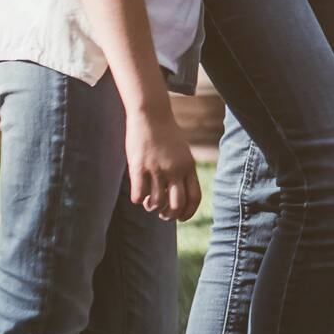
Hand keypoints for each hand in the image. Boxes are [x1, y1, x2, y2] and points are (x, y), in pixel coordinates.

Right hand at [126, 98, 200, 222]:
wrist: (151, 115)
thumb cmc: (166, 135)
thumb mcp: (182, 153)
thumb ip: (183, 172)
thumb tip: (179, 198)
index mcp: (188, 167)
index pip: (194, 198)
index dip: (188, 213)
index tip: (180, 218)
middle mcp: (175, 169)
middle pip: (176, 205)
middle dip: (169, 216)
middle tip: (162, 214)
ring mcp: (157, 169)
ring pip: (156, 202)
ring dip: (151, 207)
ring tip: (149, 202)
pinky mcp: (139, 167)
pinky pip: (139, 195)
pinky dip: (138, 200)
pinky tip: (138, 195)